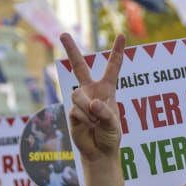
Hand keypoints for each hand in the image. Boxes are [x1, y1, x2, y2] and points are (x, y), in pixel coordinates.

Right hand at [62, 33, 125, 161]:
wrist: (98, 152)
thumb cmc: (110, 136)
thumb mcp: (114, 124)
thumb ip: (105, 112)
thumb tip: (92, 103)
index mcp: (107, 90)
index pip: (113, 67)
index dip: (117, 51)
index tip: (121, 35)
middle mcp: (92, 91)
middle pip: (79, 67)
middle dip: (71, 50)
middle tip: (63, 33)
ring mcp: (80, 100)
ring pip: (78, 95)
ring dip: (89, 110)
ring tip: (95, 122)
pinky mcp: (71, 111)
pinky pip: (76, 109)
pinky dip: (85, 119)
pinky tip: (89, 126)